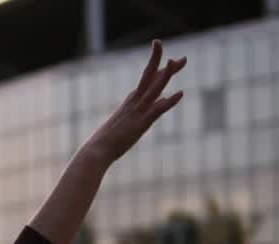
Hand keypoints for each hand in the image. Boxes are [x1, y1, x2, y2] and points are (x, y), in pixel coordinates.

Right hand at [82, 39, 184, 166]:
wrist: (96, 150)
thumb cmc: (107, 142)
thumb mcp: (126, 125)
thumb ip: (141, 114)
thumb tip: (155, 107)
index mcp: (131, 101)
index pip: (148, 80)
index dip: (160, 70)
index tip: (170, 62)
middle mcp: (135, 101)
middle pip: (151, 77)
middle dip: (166, 65)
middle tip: (182, 58)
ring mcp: (138, 110)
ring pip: (154, 87)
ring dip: (166, 73)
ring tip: (178, 60)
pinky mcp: (141, 122)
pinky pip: (158, 109)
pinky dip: (170, 101)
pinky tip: (181, 93)